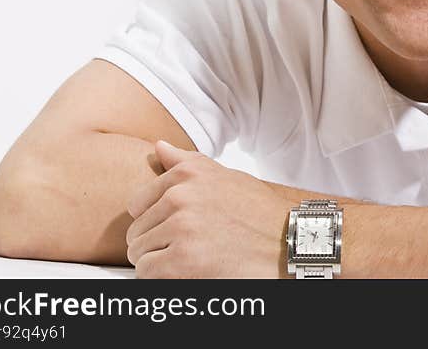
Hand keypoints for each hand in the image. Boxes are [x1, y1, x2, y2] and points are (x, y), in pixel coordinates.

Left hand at [125, 141, 293, 277]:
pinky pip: (147, 273)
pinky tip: (187, 272)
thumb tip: (159, 148)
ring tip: (190, 259)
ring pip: (140, 253)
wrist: (290, 240)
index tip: (177, 229)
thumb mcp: (225, 176)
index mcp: (186, 174)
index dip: (155, 221)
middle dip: (155, 243)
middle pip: (137, 231)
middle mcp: (180, 196)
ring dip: (159, 262)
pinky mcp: (182, 260)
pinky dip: (162, 279)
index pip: (138, 203)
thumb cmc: (258, 212)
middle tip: (187, 248)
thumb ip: (187, 162)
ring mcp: (180, 227)